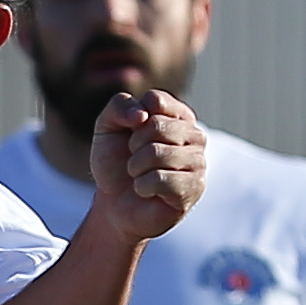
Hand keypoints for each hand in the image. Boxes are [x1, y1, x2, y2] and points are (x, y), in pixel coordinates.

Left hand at [86, 88, 206, 242]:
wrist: (114, 203)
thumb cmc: (116, 163)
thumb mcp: (107, 127)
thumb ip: (119, 106)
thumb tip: (142, 115)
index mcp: (178, 114)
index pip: (156, 101)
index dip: (133, 120)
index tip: (131, 135)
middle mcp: (195, 135)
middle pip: (157, 126)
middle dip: (134, 146)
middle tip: (134, 159)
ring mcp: (198, 162)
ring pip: (158, 153)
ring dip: (136, 167)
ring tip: (139, 176)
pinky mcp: (194, 188)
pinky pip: (161, 179)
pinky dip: (142, 186)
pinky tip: (147, 192)